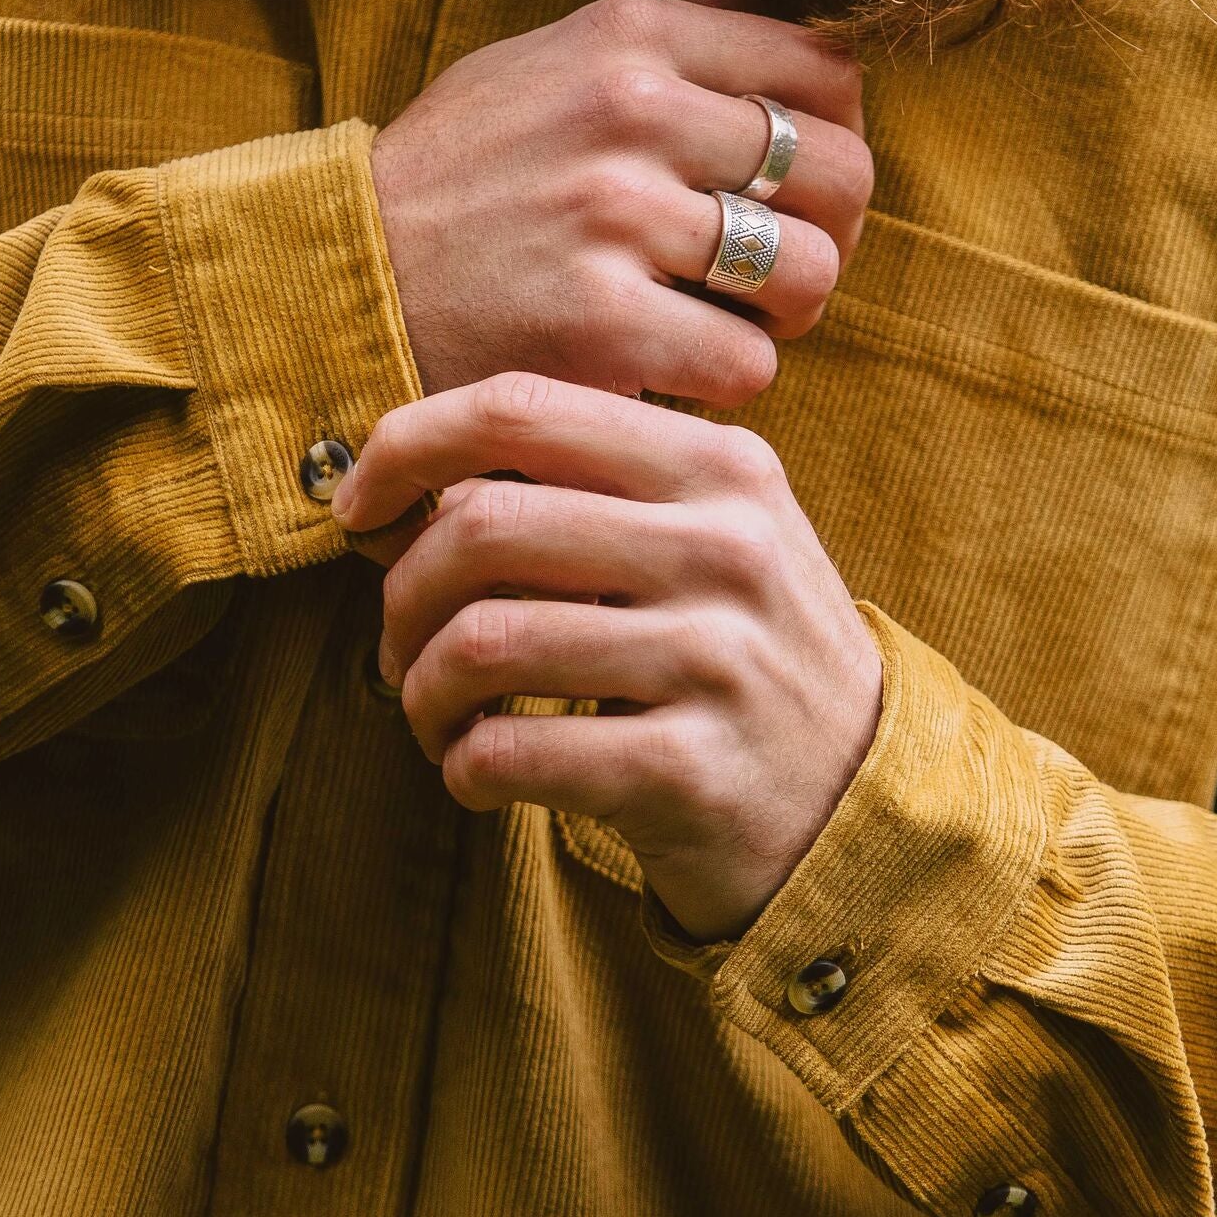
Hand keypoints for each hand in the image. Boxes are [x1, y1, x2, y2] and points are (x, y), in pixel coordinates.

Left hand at [329, 371, 883, 941]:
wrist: (859, 806)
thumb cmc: (742, 661)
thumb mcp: (709, 544)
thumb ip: (593, 493)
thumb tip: (418, 483)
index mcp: (719, 468)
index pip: (521, 409)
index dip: (406, 446)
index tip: (357, 507)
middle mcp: (725, 550)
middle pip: (482, 527)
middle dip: (402, 594)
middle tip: (398, 650)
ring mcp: (714, 661)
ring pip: (483, 643)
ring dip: (423, 694)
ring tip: (434, 721)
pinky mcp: (688, 770)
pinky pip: (511, 754)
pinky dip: (462, 767)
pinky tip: (476, 774)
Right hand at [369, 0, 872, 408]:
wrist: (342, 276)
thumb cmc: (459, 178)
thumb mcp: (548, 62)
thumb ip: (669, 19)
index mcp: (632, 38)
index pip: (827, 70)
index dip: (840, 140)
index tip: (798, 188)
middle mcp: (633, 114)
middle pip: (842, 175)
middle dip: (829, 236)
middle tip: (777, 272)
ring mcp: (616, 222)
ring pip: (805, 276)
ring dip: (783, 319)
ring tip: (725, 322)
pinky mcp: (602, 329)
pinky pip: (741, 365)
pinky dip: (718, 382)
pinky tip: (668, 371)